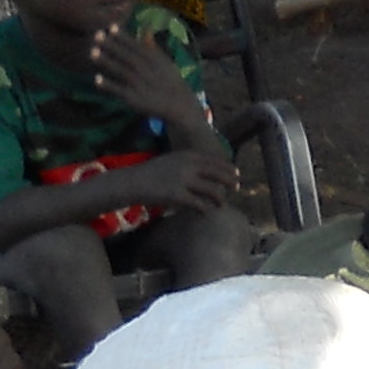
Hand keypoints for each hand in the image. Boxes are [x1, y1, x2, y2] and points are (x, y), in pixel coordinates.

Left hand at [87, 22, 211, 129]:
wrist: (179, 106)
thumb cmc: (170, 82)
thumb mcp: (166, 63)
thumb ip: (153, 47)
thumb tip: (146, 30)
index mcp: (156, 61)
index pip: (137, 46)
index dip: (124, 37)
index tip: (111, 27)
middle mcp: (148, 71)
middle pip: (127, 56)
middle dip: (112, 45)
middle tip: (97, 35)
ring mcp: (141, 85)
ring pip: (122, 71)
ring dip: (107, 61)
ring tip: (92, 52)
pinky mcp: (135, 99)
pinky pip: (119, 90)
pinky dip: (109, 85)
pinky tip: (96, 79)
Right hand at [128, 146, 243, 212]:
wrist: (131, 181)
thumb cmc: (151, 173)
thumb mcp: (172, 161)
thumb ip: (190, 164)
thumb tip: (207, 172)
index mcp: (188, 155)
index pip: (216, 161)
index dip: (229, 169)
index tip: (236, 174)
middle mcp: (189, 165)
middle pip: (219, 174)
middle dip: (230, 182)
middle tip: (236, 189)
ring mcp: (184, 180)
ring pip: (213, 190)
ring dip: (220, 199)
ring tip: (222, 204)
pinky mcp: (178, 195)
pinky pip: (199, 204)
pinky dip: (205, 209)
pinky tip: (206, 212)